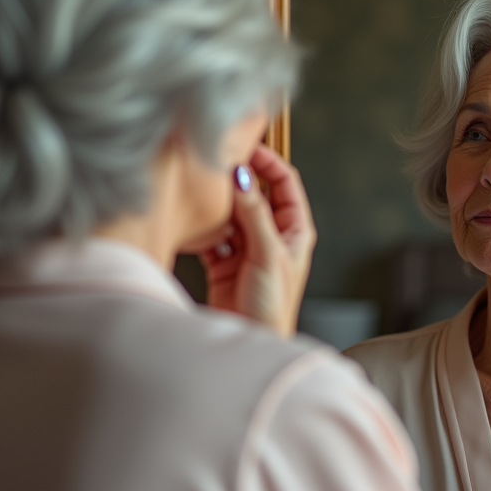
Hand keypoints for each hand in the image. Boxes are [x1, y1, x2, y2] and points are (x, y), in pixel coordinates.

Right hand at [199, 145, 315, 336]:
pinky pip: (213, 235)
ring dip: (219, 203)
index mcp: (295, 231)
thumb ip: (255, 215)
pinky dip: (204, 227)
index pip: (285, 183)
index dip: (267, 162)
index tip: (245, 146)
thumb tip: (243, 177)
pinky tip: (195, 221)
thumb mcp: (267, 255)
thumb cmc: (271, 308)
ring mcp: (247, 248)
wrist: (251, 344)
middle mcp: (272, 236)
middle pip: (255, 194)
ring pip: (232, 213)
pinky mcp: (224, 262)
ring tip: (202, 188)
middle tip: (215, 162)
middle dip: (237, 179)